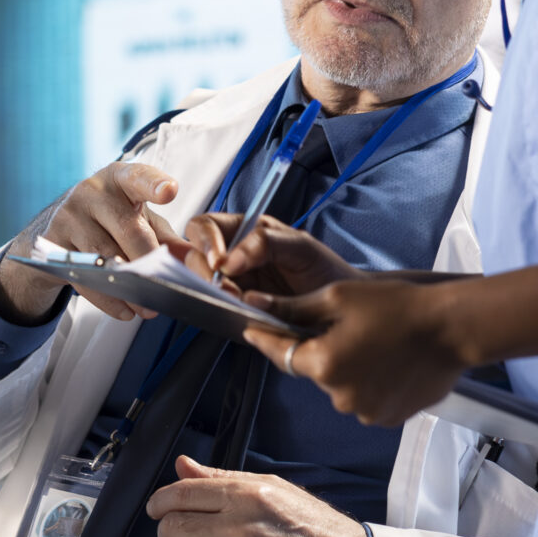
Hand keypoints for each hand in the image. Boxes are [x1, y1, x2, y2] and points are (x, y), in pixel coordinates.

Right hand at [0, 163, 182, 322]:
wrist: (58, 227)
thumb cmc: (111, 218)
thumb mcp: (140, 220)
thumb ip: (169, 239)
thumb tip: (195, 261)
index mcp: (120, 178)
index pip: (138, 177)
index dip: (154, 184)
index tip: (170, 191)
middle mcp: (92, 191)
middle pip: (128, 229)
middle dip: (149, 262)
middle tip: (165, 287)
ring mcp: (69, 216)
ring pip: (105, 258)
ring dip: (130, 287)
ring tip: (148, 307)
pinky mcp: (53, 243)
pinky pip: (84, 277)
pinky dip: (107, 299)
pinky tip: (125, 309)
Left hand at [144, 457, 369, 536]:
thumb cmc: (311, 526)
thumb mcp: (272, 487)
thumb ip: (222, 477)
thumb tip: (182, 465)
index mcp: (245, 496)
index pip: (180, 494)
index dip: (159, 502)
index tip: (156, 509)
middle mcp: (237, 529)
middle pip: (171, 527)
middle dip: (166, 531)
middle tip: (175, 535)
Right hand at [183, 213, 360, 299]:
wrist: (343, 308)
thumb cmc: (325, 271)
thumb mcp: (301, 247)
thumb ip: (265, 242)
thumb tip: (229, 260)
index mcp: (245, 230)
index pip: (206, 226)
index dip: (204, 240)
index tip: (219, 262)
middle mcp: (233, 254)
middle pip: (193, 254)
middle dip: (203, 271)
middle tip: (225, 288)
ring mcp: (233, 282)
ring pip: (199, 281)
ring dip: (210, 290)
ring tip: (235, 300)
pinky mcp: (236, 307)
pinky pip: (214, 304)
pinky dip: (218, 307)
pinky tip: (235, 310)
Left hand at [243, 278, 469, 427]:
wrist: (451, 329)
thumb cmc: (396, 306)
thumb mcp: (339, 297)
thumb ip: (293, 308)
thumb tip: (254, 303)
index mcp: (323, 364)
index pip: (280, 353)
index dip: (265, 339)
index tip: (252, 329)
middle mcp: (339, 396)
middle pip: (314, 371)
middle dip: (320, 350)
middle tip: (344, 326)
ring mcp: (365, 412)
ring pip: (340, 387)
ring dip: (346, 368)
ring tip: (374, 343)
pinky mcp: (386, 419)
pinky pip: (364, 399)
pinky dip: (367, 383)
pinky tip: (388, 362)